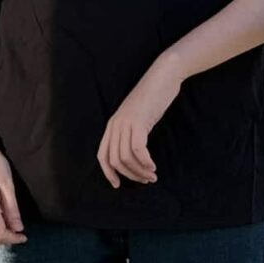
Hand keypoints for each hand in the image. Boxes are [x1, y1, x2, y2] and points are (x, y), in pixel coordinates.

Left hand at [97, 57, 182, 187]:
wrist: (162, 77)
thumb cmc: (153, 99)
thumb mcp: (138, 118)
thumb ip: (132, 133)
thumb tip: (135, 155)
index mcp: (112, 125)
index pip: (102, 155)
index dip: (108, 173)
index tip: (118, 185)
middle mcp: (115, 125)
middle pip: (114, 160)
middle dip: (130, 175)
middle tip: (146, 180)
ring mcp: (125, 122)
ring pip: (126, 158)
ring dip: (139, 171)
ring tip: (152, 175)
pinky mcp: (138, 121)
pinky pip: (137, 149)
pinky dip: (145, 162)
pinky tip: (153, 166)